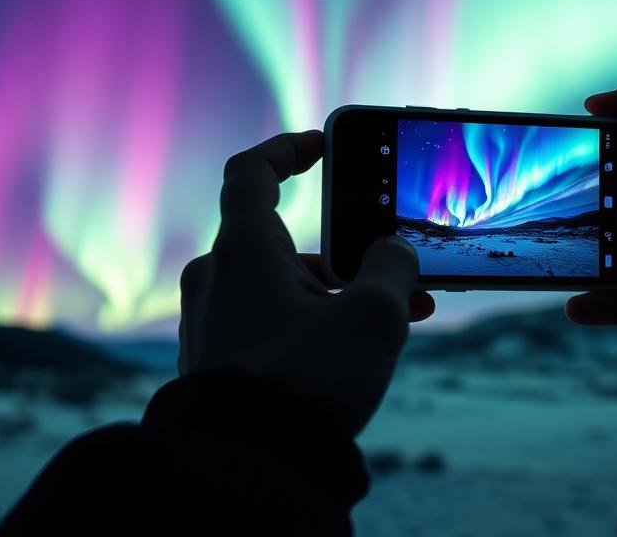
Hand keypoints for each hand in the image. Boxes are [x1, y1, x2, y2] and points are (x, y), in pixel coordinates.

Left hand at [178, 130, 434, 435]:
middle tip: (394, 268)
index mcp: (243, 250)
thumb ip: (394, 267)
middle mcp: (218, 279)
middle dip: (347, 255)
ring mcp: (215, 322)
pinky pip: (273, 323)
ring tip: (401, 316)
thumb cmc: (304, 382)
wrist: (248, 468)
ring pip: (285, 288)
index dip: (288, 149)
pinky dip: (315, 322)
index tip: (321, 147)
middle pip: (285, 242)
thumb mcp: (372, 316)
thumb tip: (394, 250)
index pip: (253, 171)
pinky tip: (362, 349)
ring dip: (341, 294)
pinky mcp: (221, 361)